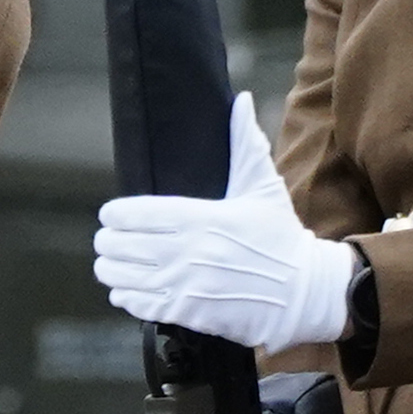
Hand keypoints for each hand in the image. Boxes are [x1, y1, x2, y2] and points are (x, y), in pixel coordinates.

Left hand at [91, 96, 357, 351]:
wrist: (306, 291)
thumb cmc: (281, 236)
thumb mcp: (263, 186)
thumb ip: (245, 142)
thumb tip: (242, 100)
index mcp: (202, 217)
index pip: (139, 213)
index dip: (116, 214)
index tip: (109, 214)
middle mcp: (189, 251)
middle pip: (125, 245)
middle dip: (109, 241)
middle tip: (106, 239)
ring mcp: (188, 285)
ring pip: (126, 277)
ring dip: (111, 270)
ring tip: (108, 265)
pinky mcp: (191, 313)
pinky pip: (143, 306)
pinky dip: (127, 298)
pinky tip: (123, 292)